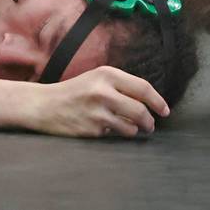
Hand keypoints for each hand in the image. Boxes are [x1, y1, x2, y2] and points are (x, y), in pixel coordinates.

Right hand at [28, 66, 169, 137]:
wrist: (44, 105)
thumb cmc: (73, 91)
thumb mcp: (96, 79)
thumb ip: (120, 85)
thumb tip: (149, 101)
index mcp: (106, 74)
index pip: (143, 88)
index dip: (158, 101)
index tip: (164, 110)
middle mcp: (103, 91)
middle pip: (141, 110)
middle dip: (150, 121)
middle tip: (150, 125)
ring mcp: (97, 111)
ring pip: (131, 127)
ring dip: (134, 130)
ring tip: (128, 127)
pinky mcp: (92, 129)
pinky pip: (115, 135)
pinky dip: (115, 134)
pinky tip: (105, 128)